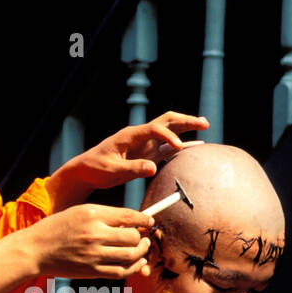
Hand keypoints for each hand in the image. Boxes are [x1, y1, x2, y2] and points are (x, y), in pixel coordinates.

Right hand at [30, 203, 154, 279]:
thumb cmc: (57, 229)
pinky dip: (134, 268)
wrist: (35, 250)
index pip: (128, 216)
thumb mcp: (78, 212)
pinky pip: (121, 272)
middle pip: (133, 237)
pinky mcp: (92, 271)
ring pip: (131, 255)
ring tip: (142, 249)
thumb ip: (104, 216)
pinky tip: (137, 263)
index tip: (149, 221)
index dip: (144, 219)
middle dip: (143, 237)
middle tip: (144, 237)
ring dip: (142, 253)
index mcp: (92, 214)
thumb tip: (130, 223)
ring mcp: (94, 254)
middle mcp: (95, 234)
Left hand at [47, 113, 209, 206]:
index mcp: (130, 135)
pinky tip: (194, 144)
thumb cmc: (96, 168)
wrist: (87, 170)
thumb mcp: (112, 171)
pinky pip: (167, 146)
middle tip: (203, 123)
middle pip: (166, 121)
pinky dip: (181, 143)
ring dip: (186, 127)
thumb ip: (132, 169)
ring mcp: (145, 143)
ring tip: (204, 126)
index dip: (168, 136)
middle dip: (185, 121)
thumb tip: (152, 168)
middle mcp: (140, 135)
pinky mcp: (147, 153)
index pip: (154, 129)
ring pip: (169, 130)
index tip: (178, 147)